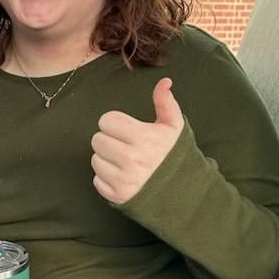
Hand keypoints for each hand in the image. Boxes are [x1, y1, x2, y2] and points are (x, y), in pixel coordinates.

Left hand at [91, 78, 183, 204]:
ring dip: (106, 159)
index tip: (126, 130)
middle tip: (124, 145)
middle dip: (109, 140)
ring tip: (124, 161)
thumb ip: (165, 102)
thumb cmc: (175, 156)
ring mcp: (123, 180)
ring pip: (95, 160)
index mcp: (143, 138)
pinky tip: (122, 176)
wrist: (184, 192)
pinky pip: (97, 180)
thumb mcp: (174, 127)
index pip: (106, 121)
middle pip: (97, 139)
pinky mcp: (117, 196)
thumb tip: (164, 81)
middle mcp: (131, 160)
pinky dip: (106, 178)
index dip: (115, 123)